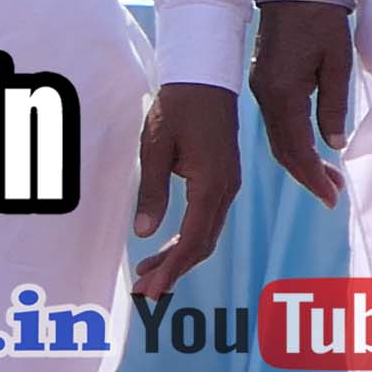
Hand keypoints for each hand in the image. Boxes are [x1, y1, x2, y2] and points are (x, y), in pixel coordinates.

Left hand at [128, 83, 238, 302]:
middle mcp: (225, 190)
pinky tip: (168, 246)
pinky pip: (208, 220)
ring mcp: (227, 186)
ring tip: (149, 275)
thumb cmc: (177, 109)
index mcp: (212, 183)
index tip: (151, 289)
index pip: (194, 238)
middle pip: (203, 244)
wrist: (204, 80)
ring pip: (207, 235)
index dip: (172, 267)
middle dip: (174, 270)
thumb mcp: (155, 147)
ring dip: (180, 258)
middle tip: (144, 292)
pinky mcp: (222, 181)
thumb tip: (144, 233)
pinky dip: (188, 240)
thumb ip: (152, 192)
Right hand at [252, 0, 356, 202]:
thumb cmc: (322, 21)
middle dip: (306, 175)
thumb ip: (333, 106)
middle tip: (332, 195)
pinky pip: (276, 123)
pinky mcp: (263, 82)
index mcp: (282, 93)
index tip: (330, 196)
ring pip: (277, 138)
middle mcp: (265, 96)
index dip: (313, 176)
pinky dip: (291, 142)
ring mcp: (261, 89)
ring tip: (326, 178)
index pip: (296, 148)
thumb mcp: (337, 63)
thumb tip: (333, 144)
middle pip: (282, 149)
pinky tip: (309, 149)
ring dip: (300, 160)